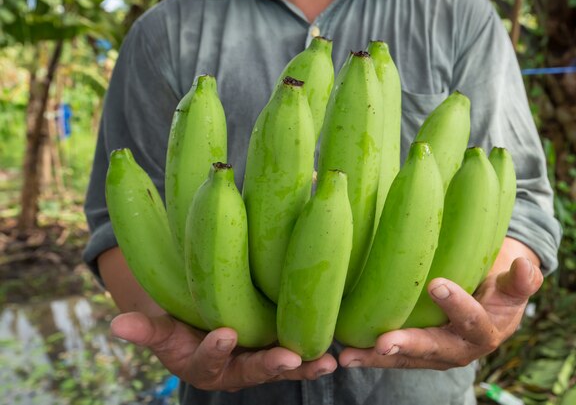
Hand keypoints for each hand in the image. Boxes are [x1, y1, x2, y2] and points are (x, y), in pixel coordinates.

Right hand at [110, 312, 336, 391]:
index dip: (215, 350)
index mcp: (206, 366)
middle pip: (255, 371)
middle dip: (272, 365)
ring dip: (305, 363)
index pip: (209, 363)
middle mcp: (237, 369)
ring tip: (328, 360)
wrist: (203, 324)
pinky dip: (316, 347)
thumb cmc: (180, 325)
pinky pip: (299, 349)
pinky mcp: (280, 345)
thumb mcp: (162, 328)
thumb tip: (115, 325)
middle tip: (290, 358)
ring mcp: (261, 359)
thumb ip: (145, 330)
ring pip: (284, 365)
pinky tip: (339, 341)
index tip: (224, 334)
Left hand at [338, 256, 542, 369]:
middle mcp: (459, 349)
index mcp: (486, 331)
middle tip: (383, 342)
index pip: (473, 321)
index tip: (437, 285)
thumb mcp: (514, 284)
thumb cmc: (499, 288)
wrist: (491, 306)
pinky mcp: (416, 352)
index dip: (458, 305)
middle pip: (434, 348)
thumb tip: (527, 268)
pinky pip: (393, 357)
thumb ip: (521, 280)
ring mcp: (435, 353)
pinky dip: (369, 356)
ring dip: (377, 358)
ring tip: (349, 356)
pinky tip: (345, 354)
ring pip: (407, 359)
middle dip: (408, 345)